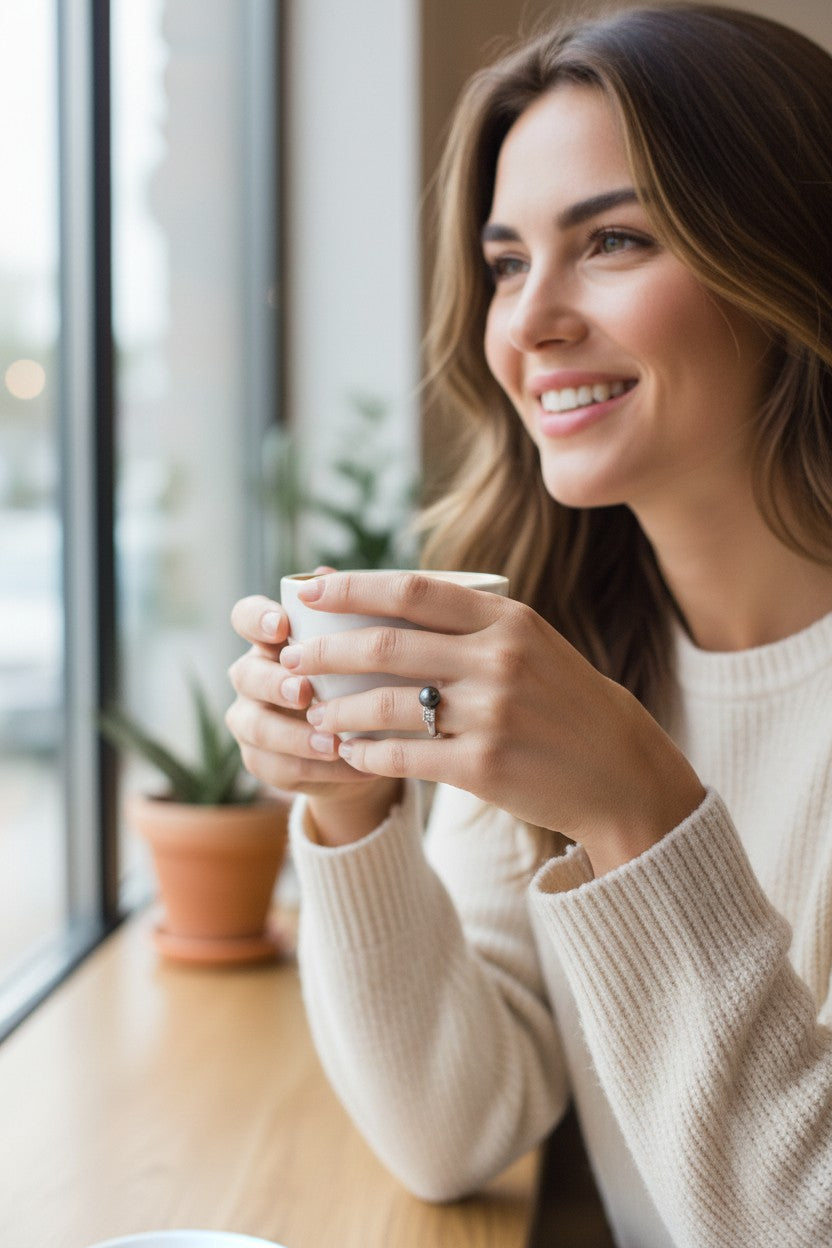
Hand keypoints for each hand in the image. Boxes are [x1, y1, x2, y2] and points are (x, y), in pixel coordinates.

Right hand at [226, 584, 402, 844]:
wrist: (366, 742)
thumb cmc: (363, 678)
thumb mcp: (364, 646)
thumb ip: (344, 612)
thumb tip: (327, 573)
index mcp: (272, 639)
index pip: (246, 616)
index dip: (257, 619)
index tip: (282, 626)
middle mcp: (253, 675)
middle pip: (245, 674)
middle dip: (274, 683)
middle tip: (305, 692)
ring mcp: (251, 719)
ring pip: (256, 726)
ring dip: (294, 735)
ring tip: (332, 742)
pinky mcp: (262, 761)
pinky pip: (278, 767)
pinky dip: (315, 770)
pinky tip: (348, 766)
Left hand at [279, 571, 705, 873]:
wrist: (618, 771)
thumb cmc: (564, 703)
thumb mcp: (530, 645)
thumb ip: (469, 625)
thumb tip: (385, 610)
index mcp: (507, 619)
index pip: (413, 590)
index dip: (353, 587)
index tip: (309, 592)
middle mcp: (498, 659)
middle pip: (387, 644)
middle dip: (326, 652)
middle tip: (291, 660)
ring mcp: (491, 713)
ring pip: (386, 703)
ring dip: (337, 709)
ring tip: (314, 713)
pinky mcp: (484, 765)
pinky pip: (404, 755)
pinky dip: (367, 753)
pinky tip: (350, 754)